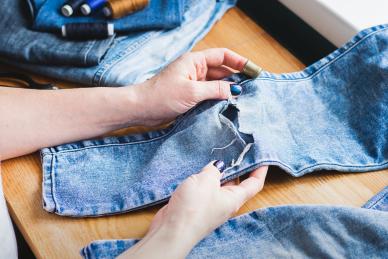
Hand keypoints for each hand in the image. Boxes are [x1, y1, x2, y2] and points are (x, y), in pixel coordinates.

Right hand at [120, 162, 267, 258]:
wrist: (172, 229)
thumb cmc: (194, 207)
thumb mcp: (207, 181)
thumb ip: (213, 170)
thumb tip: (218, 165)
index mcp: (234, 198)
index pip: (254, 184)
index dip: (260, 170)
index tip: (262, 157)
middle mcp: (225, 202)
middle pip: (237, 183)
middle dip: (237, 167)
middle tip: (236, 149)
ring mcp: (211, 204)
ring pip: (219, 184)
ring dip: (218, 171)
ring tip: (217, 153)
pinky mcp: (197, 205)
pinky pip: (205, 188)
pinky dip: (205, 178)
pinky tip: (199, 168)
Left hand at [131, 48, 246, 125]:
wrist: (141, 109)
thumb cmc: (161, 96)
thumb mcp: (191, 92)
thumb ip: (214, 89)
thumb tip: (234, 90)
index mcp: (194, 61)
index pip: (222, 56)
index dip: (239, 61)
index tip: (252, 70)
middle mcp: (195, 70)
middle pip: (221, 70)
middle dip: (236, 77)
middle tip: (252, 87)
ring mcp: (193, 83)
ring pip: (216, 83)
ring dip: (228, 89)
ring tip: (243, 98)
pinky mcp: (190, 95)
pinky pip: (209, 94)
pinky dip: (218, 98)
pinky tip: (228, 105)